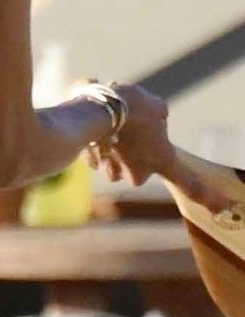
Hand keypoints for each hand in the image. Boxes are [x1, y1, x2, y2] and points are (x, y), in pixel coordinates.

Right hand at [85, 84, 235, 212]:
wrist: (96, 109)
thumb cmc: (132, 108)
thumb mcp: (156, 106)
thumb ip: (160, 117)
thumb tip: (157, 119)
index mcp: (162, 161)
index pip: (191, 186)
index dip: (209, 199)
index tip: (224, 210)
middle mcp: (137, 173)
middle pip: (139, 166)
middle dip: (135, 151)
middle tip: (134, 125)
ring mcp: (112, 169)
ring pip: (116, 162)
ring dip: (114, 145)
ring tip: (111, 120)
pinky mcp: (91, 162)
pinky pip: (97, 153)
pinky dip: (97, 141)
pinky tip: (96, 123)